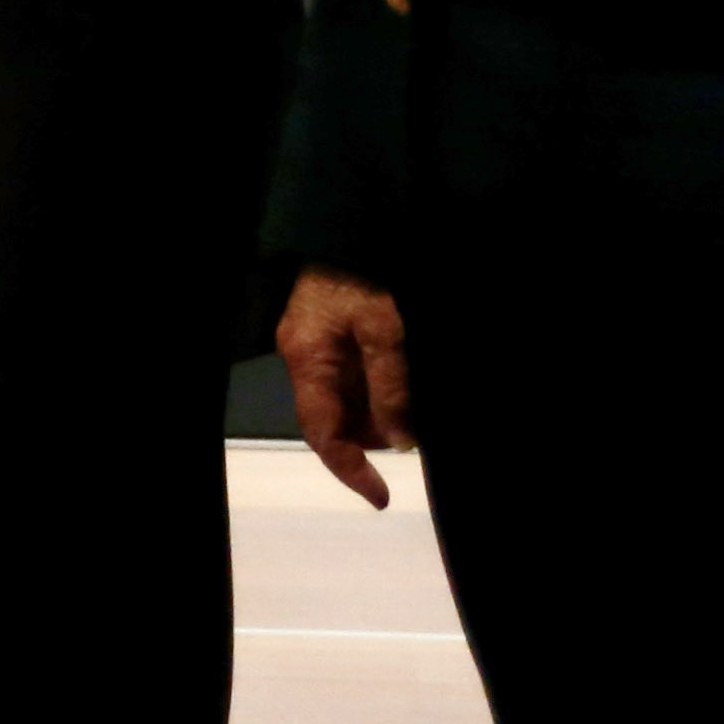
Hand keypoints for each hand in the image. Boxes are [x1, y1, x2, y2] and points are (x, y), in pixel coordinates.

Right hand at [277, 262, 415, 508]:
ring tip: (417, 408)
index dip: (350, 471)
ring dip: (381, 415)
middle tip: (417, 434)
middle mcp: (305, 358)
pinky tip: (405, 388)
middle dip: (374, 436)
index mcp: (308, 360)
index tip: (383, 498)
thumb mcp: (385, 330)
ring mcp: (317, 347)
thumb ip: (390, 387)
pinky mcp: (334, 335)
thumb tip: (398, 443)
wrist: (352, 225)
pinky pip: (354, 381)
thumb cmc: (365, 277)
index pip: (322, 433)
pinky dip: (381, 394)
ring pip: (346, 403)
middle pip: (334, 421)